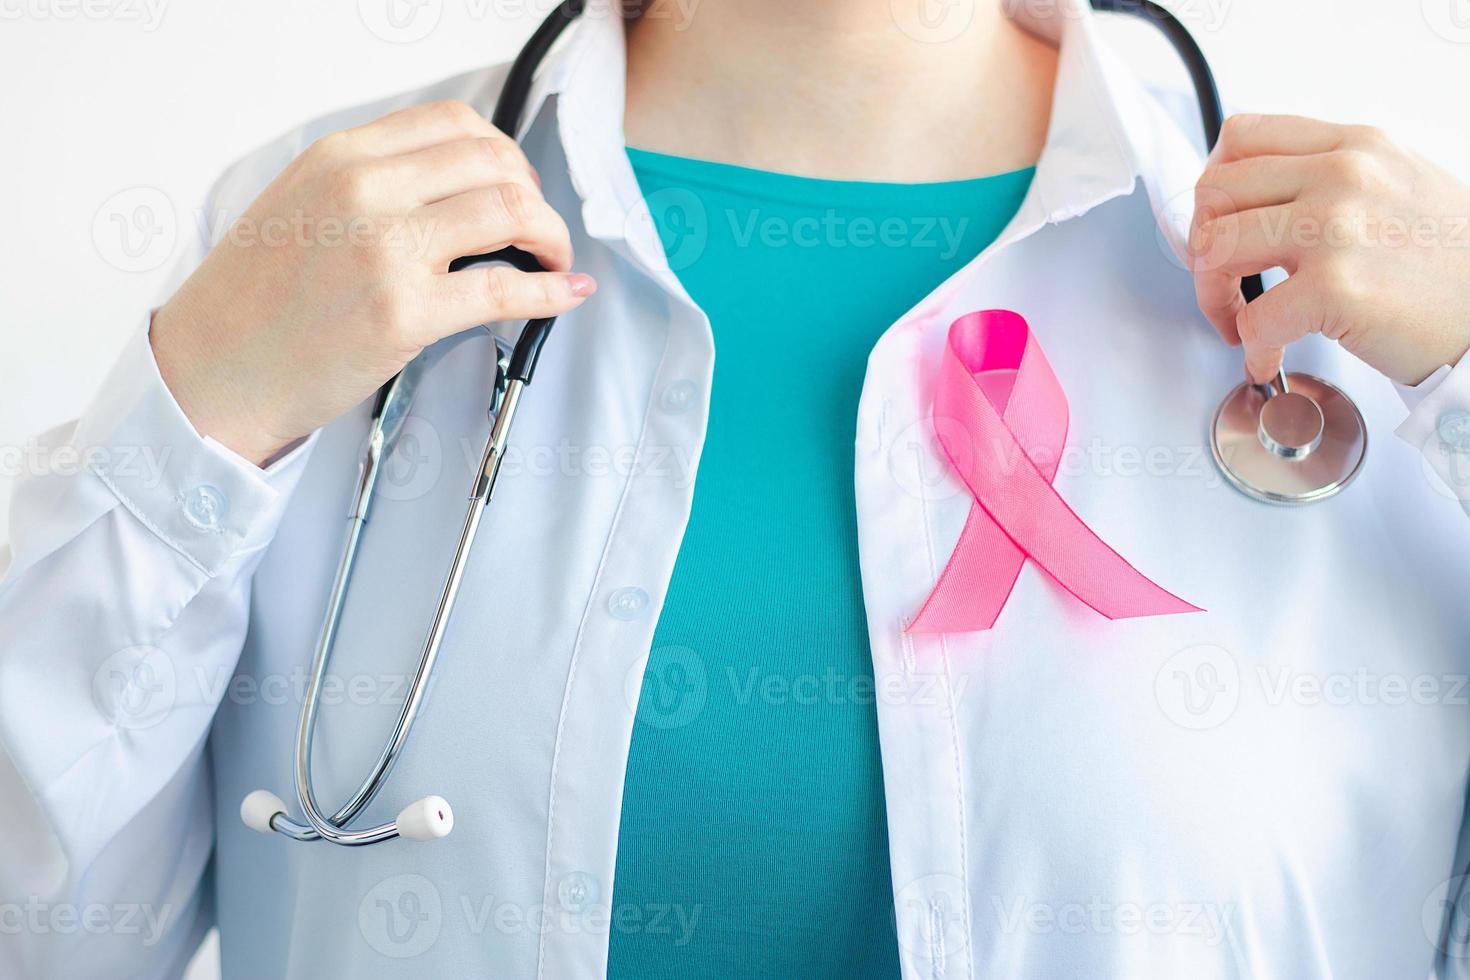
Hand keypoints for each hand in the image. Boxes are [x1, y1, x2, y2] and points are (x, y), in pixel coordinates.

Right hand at [151, 99, 595, 465]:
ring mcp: (385, 250)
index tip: (514, 182)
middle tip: (540, 228)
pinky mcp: (403, 313)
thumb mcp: (299, 207)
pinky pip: (506, 289)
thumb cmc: (253, 304)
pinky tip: (566, 293)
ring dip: (551, 235)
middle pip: (493, 163)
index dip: (502, 153)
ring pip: (510, 211)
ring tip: (553, 258)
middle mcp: (364, 191)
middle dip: (535, 193)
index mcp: (340, 159)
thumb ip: (369, 187)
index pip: (452, 123)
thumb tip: (452, 190)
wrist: (211, 373)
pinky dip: (551, 290)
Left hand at [1189, 113, 1469, 385]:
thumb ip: (1331, 178)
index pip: (1241, 138)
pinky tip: (1271, 357)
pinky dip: (1252, 348)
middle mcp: (1342, 176)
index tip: (1220, 225)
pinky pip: (1251, 318)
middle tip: (1223, 284)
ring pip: (1215, 248)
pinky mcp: (1336, 288)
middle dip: (1202, 247)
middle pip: (1215, 193)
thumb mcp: (1399, 184)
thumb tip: (1262, 200)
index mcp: (1354, 147)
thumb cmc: (1453, 263)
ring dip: (1214, 297)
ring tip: (1240, 323)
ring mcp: (1336, 229)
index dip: (1215, 188)